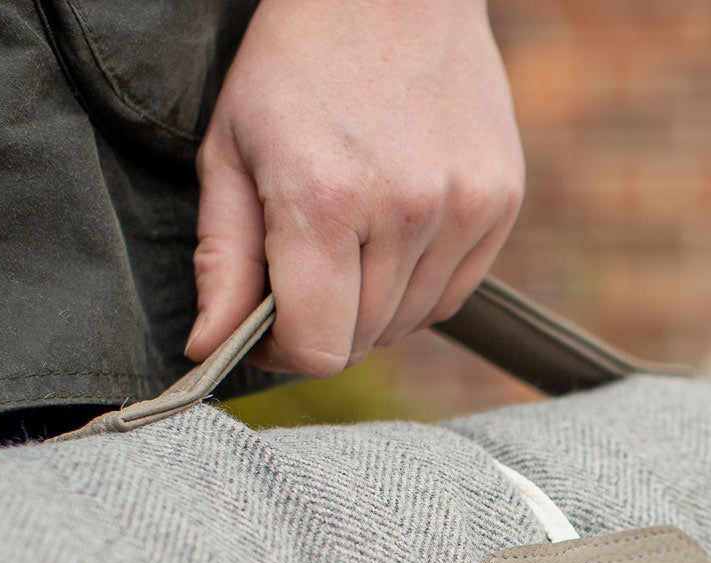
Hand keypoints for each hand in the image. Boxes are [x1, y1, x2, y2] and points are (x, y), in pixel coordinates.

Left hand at [184, 0, 523, 375]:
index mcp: (324, 198)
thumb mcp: (231, 150)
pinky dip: (419, 285)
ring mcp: (462, 209)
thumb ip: (222, 260)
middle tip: (306, 271)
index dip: (285, 351)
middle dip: (327, 322)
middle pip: (364, 340)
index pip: (319, 348)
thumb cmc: (298, 63)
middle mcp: (404, 210)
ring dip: (374, 306)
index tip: (270, 325)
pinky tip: (396, 233)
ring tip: (353, 241)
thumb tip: (211, 347)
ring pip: (410, 323)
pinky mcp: (499, 203)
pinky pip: (453, 294)